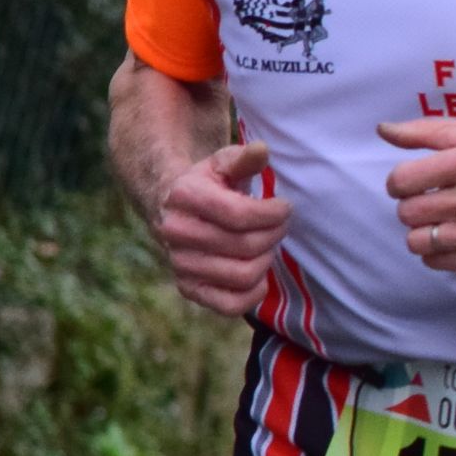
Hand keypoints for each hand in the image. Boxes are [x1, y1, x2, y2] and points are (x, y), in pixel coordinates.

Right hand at [154, 140, 290, 315]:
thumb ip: (243, 158)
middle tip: (279, 226)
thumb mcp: (222, 164)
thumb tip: (262, 151)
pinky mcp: (188, 288)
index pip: (241, 215)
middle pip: (247, 246)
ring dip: (266, 260)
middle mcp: (176, 232)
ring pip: (243, 275)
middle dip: (274, 234)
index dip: (274, 214)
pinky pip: (230, 305)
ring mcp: (180, 264)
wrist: (170, 210)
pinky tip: (259, 274)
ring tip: (267, 244)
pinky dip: (253, 293)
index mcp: (185, 197)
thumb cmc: (208, 184)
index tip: (284, 207)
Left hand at [381, 120, 455, 271]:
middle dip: (413, 205)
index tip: (416, 181)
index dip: (401, 181)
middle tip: (433, 200)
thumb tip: (384, 130)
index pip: (401, 181)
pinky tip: (454, 237)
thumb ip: (427, 130)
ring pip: (417, 241)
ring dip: (423, 230)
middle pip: (407, 212)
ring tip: (441, 220)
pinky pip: (437, 263)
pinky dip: (438, 252)